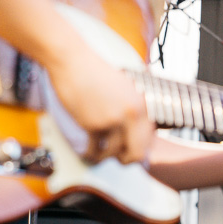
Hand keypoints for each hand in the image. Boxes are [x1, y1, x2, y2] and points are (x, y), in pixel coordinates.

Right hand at [47, 46, 154, 164]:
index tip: (132, 151)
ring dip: (105, 157)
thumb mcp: (125, 88)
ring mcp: (113, 120)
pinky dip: (91, 154)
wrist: (72, 62)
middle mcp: (132, 114)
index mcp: (143, 104)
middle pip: (137, 153)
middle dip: (128, 161)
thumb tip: (137, 136)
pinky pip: (95, 149)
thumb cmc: (95, 74)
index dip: (142, 149)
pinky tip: (89, 152)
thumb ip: (133, 110)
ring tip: (99, 154)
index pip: (150, 139)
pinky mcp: (93, 124)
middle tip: (121, 160)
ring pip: (114, 153)